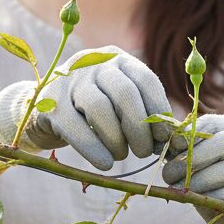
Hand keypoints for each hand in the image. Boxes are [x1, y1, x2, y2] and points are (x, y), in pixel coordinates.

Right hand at [0, 47, 172, 170]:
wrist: (44, 111)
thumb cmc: (93, 111)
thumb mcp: (119, 104)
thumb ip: (146, 115)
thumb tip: (179, 143)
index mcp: (117, 59)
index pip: (146, 80)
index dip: (160, 111)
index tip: (166, 138)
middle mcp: (93, 63)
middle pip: (125, 93)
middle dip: (140, 128)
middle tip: (144, 152)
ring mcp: (68, 81)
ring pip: (100, 108)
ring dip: (117, 139)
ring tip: (121, 156)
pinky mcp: (50, 103)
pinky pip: (75, 127)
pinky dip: (94, 149)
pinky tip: (105, 164)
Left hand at [161, 113, 223, 223]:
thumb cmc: (213, 188)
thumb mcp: (197, 167)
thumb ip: (185, 152)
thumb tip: (165, 140)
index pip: (214, 122)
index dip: (190, 134)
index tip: (172, 148)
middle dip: (194, 158)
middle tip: (170, 175)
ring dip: (204, 179)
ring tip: (183, 190)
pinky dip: (222, 197)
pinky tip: (206, 202)